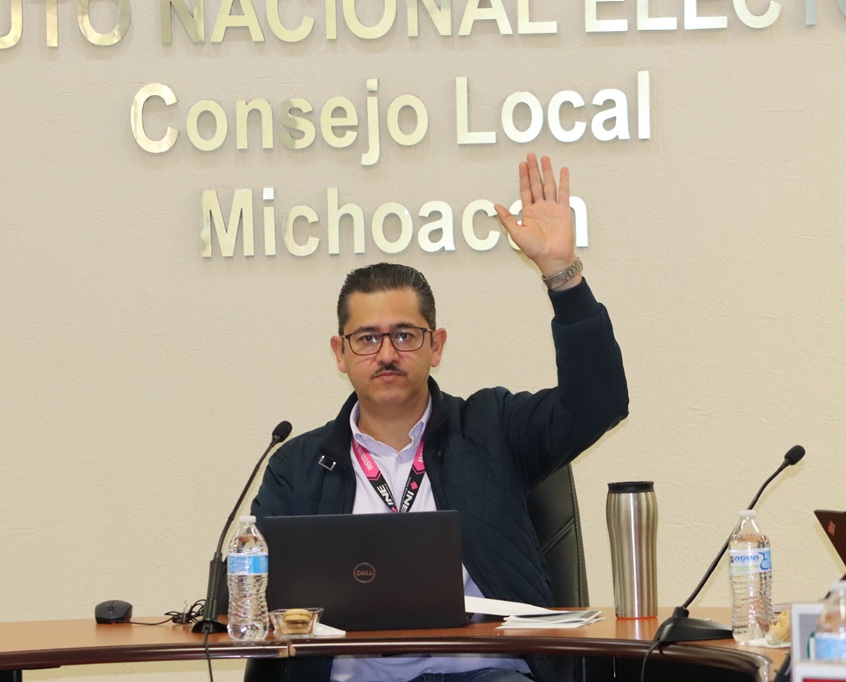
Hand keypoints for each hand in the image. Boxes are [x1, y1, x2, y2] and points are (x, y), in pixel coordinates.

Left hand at [494, 154, 578, 282]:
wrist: (552, 257)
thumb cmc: (534, 249)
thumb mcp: (516, 234)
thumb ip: (507, 219)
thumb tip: (496, 205)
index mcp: (528, 212)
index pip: (525, 190)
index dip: (523, 177)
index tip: (522, 164)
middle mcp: (540, 207)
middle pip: (536, 184)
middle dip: (534, 169)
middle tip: (531, 155)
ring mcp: (552, 208)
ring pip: (549, 185)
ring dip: (547, 171)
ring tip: (545, 158)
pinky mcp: (564, 210)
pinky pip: (564, 193)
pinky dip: (564, 181)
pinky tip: (563, 170)